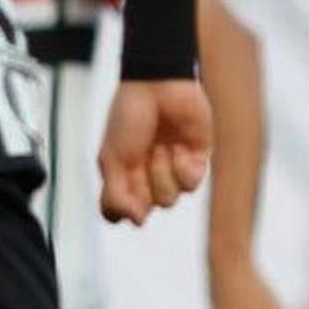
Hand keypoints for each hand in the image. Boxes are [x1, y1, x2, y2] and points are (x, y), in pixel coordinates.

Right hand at [98, 79, 213, 225]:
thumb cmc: (129, 117)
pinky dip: (183, 167)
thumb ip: (116, 196)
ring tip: (161, 147)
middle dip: (143, 184)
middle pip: (147, 208)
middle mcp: (146, 176)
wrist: (158, 86)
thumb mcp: (112, 159)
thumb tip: (136, 222)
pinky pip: (192, 184)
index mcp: (122, 175)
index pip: (118, 212)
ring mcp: (171, 168)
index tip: (120, 189)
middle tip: (141, 157)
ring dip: (163, 173)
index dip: (121, 208)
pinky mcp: (196, 159)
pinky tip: (179, 148)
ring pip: (170, 199)